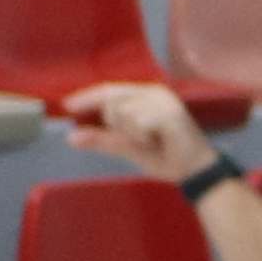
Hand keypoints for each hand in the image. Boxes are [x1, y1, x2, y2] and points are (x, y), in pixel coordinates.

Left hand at [56, 81, 216, 182]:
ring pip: (122, 113)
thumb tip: (71, 137)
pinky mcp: (169, 113)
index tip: (67, 105)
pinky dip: (141, 137)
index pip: (108, 90)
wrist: (195, 170)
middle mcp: (154, 92)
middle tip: (139, 140)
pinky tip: (157, 141)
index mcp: (144, 95)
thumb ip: (101, 140)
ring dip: (131, 134)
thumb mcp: (127, 147)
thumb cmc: (164, 155)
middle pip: (111, 100)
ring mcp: (163, 101)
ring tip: (152, 141)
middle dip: (114, 125)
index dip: (86, 97)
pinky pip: (137, 123)